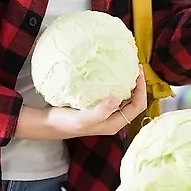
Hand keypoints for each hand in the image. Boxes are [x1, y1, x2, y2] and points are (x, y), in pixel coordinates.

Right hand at [17, 69, 147, 139]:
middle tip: (136, 67)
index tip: (139, 73)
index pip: (137, 106)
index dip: (142, 90)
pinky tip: (113, 74)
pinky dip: (117, 84)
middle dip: (138, 85)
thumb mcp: (83, 119)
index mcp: (114, 123)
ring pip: (125, 97)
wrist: (48, 123)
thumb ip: (101, 111)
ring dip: (129, 84)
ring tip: (128, 68)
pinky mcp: (99, 106)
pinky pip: (114, 94)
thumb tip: (118, 98)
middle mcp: (113, 119)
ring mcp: (106, 113)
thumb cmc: (66, 123)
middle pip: (134, 101)